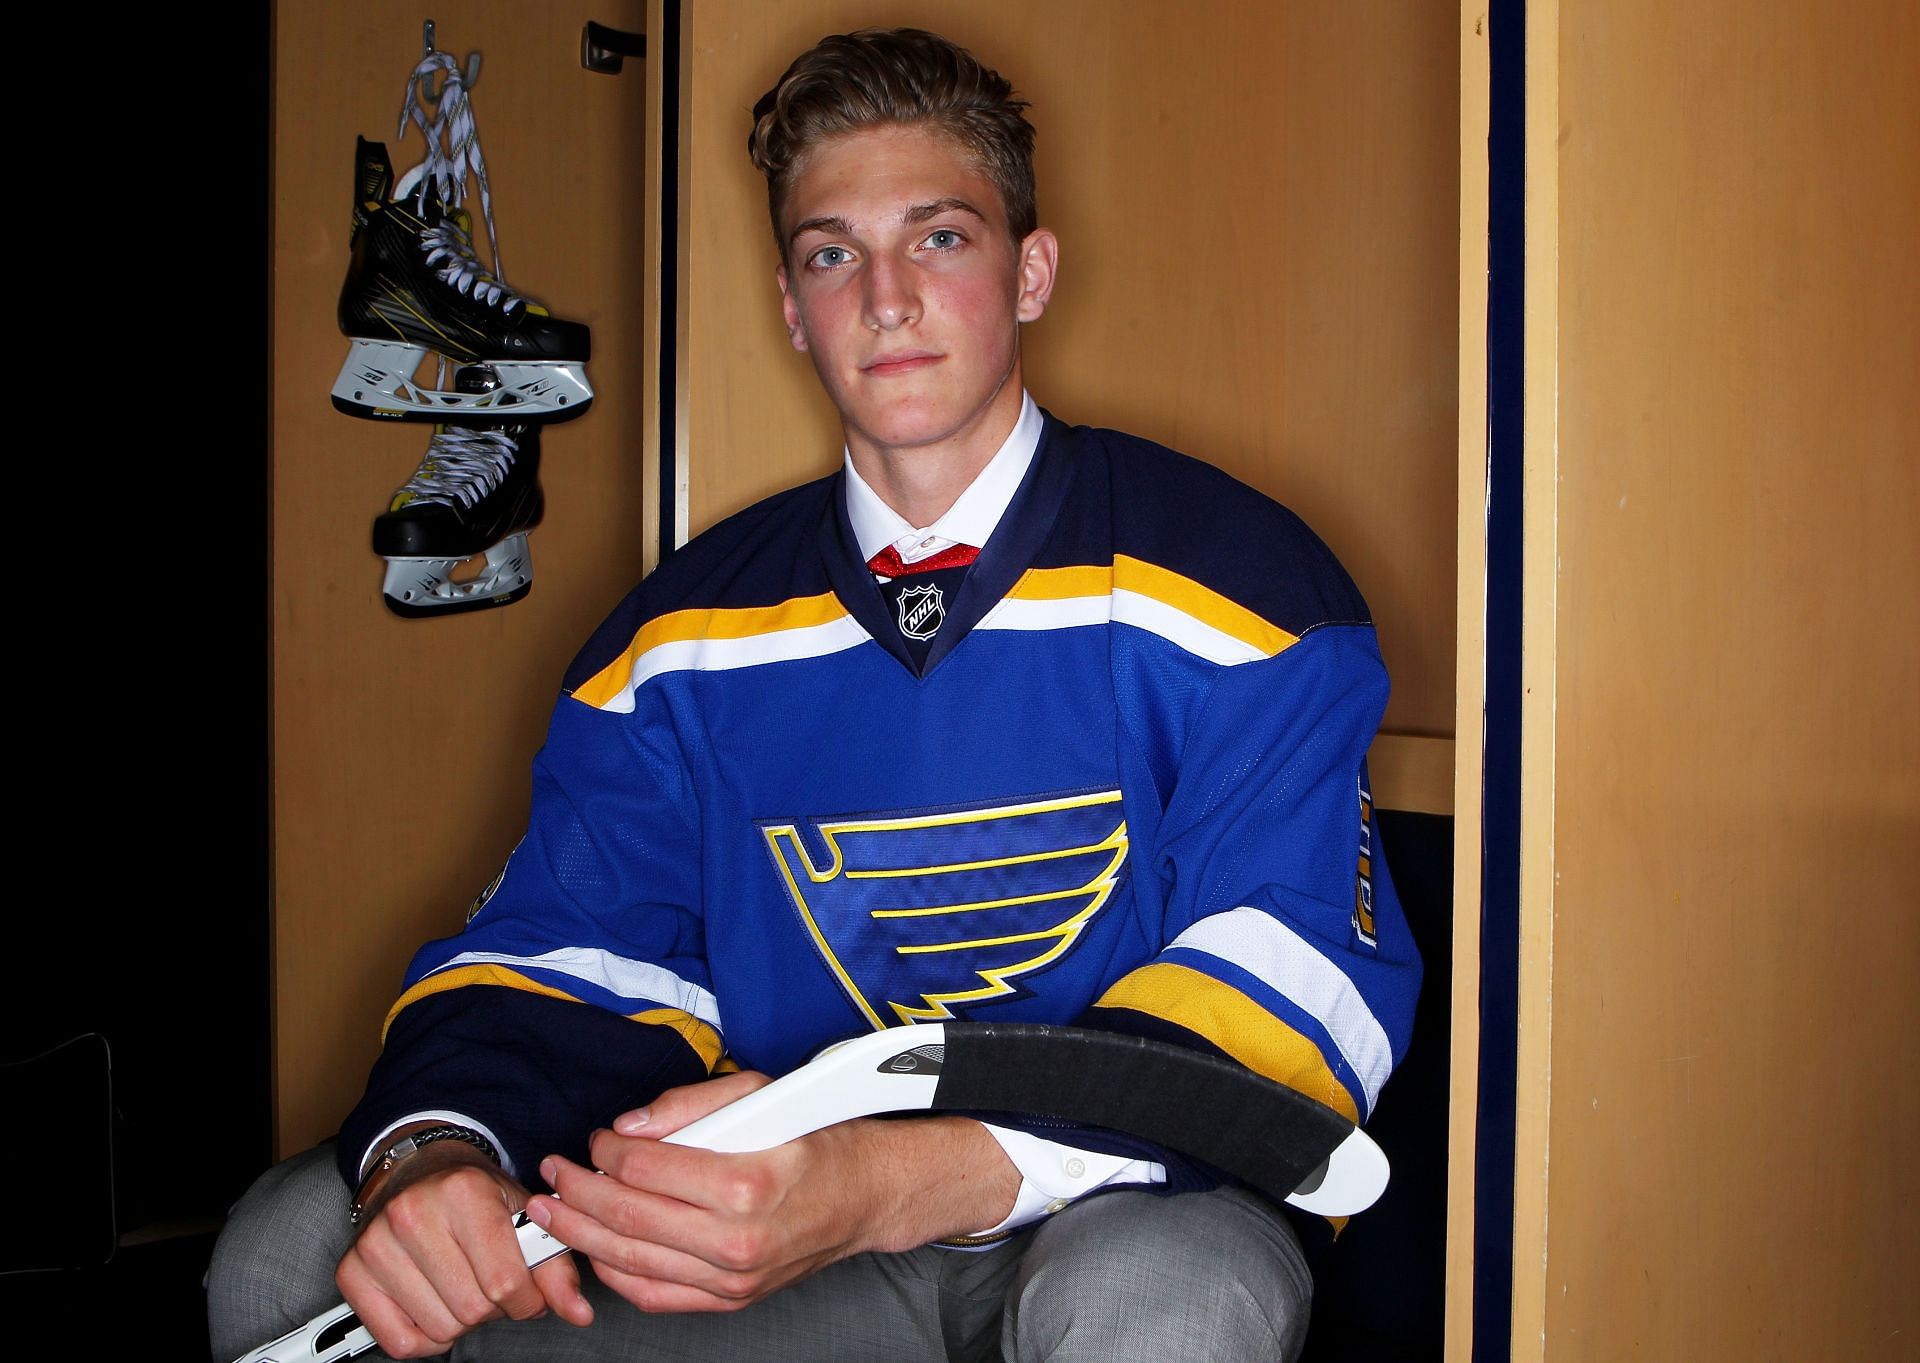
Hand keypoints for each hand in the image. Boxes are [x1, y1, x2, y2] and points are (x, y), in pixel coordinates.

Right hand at [335, 1136, 594, 1357]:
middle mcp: (413, 1214)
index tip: (524, 1289)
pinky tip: (433, 1301)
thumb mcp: (524, 1213)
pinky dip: (425, 1336)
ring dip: (460, 1320)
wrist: (419, 1168)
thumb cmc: (474, 1192)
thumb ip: (556, 1265)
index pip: (505, 1283)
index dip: (526, 1299)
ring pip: (439, 1329)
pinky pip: (400, 1342)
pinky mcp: (352, 1272)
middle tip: (489, 1280)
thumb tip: (578, 1311)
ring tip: (461, 1284)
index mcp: (463, 1193)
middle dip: (493, 1307)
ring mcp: (377, 1244)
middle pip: (473, 1309)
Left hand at [524, 1070, 1017, 1314]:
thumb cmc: (817, 1139)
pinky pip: (655, 1295)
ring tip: (553, 1213)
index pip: (647, 1168)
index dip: (607, 1152)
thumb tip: (628, 1126)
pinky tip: (596, 1251)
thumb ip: (690, 1104)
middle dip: (578, 1193)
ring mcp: (734, 1278)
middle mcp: (739, 1239)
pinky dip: (616, 1275)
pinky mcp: (732, 1298)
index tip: (595, 1138)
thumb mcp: (761, 1095)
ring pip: (633, 1262)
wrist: (866, 1195)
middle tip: (552, 1174)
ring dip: (582, 1235)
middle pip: (629, 1219)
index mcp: (748, 1182)